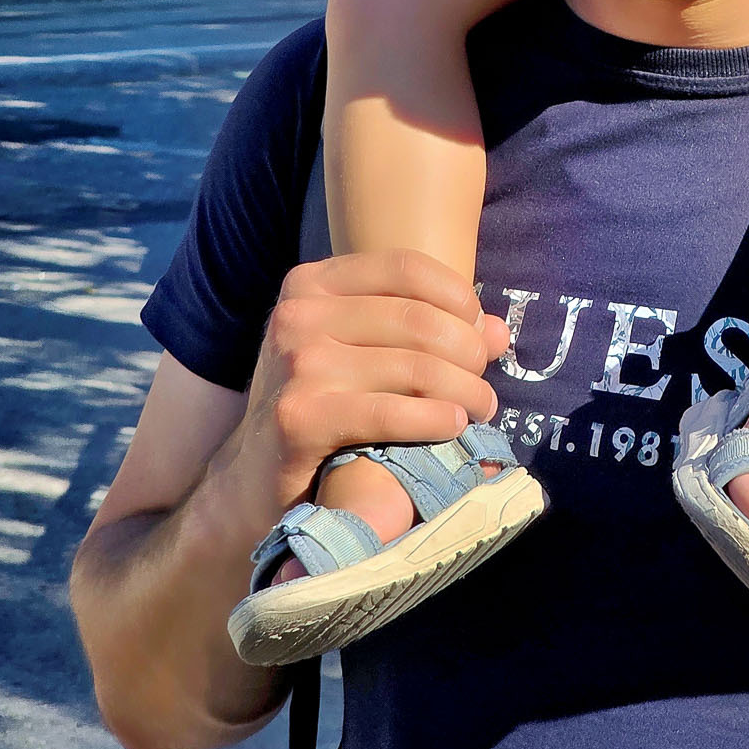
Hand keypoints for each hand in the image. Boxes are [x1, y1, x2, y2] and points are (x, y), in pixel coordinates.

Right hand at [217, 252, 510, 541]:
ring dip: (465, 390)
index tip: (480, 331)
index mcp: (311, 283)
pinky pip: (392, 412)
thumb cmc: (318, 405)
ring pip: (414, 366)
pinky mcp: (300, 418)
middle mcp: (298, 315)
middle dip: (468, 351)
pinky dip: (435, 419)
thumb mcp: (360, 353)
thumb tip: (500, 331)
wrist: (248, 480)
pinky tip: (453, 426)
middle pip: (417, 319)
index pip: (406, 268)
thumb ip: (427, 331)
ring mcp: (296, 365)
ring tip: (481, 408)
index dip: (458, 297)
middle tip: (485, 382)